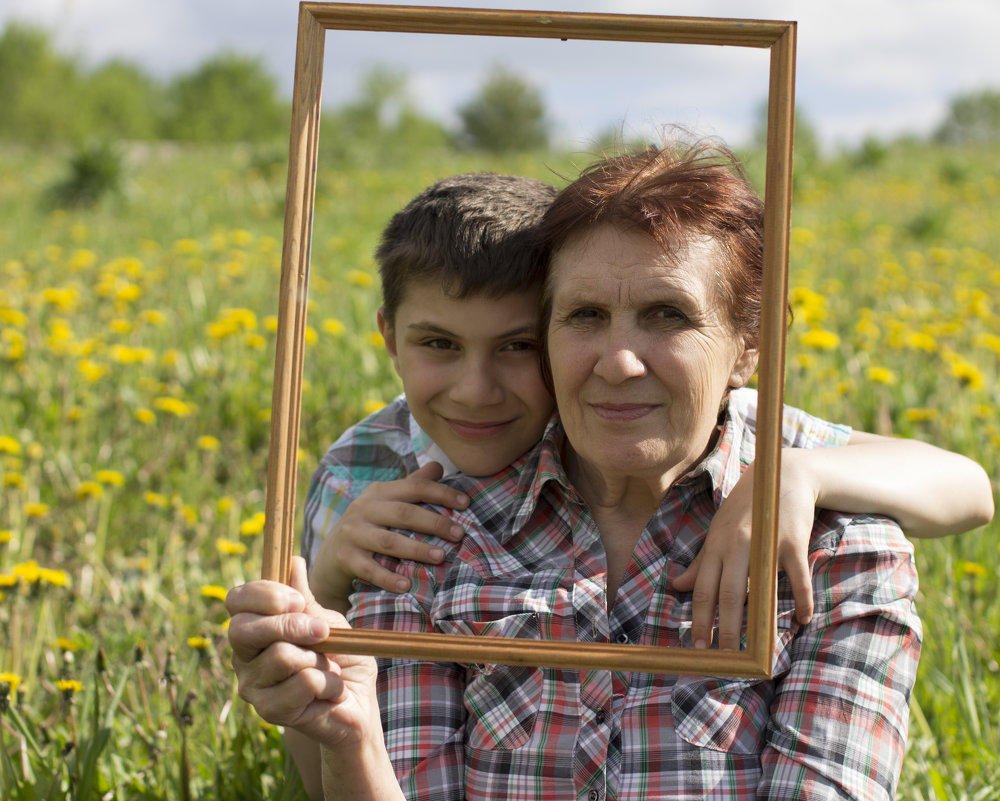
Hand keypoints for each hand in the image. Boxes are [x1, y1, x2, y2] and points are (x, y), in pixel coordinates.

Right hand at [227, 557, 380, 748]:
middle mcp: (244, 656)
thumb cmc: (340, 658)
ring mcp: (252, 685)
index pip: (236, 600)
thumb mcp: (328, 621)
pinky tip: (329, 692)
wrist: (357, 703)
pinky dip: (328, 683)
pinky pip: (302, 683)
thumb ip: (306, 600)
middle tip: (321, 632)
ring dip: (320, 659)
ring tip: (328, 669)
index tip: (297, 600)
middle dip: (290, 625)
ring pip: (281, 656)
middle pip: (244, 629)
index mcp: (254, 627)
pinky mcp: (269, 711)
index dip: (264, 594)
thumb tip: (293, 562)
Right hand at [310, 462, 469, 607]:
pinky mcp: (345, 558)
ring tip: (441, 557)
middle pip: (404, 513)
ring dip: (417, 549)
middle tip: (460, 534)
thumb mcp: (386, 502)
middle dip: (434, 522)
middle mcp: (364, 509)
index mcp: (379, 492)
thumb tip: (439, 466)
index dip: (442, 493)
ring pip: (389, 541)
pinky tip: (407, 585)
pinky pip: (369, 569)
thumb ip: (412, 485)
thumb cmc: (369, 526)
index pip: (415, 487)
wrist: (330, 557)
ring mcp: (353, 533)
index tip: (467, 503)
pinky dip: (388, 578)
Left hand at [672, 456, 815, 649]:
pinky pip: (796, 578)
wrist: (782, 476)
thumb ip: (701, 561)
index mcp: (715, 545)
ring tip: (758, 650)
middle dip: (723, 628)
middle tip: (723, 658)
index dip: (698, 618)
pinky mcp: (792, 542)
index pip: (702, 588)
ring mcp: (764, 543)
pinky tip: (802, 619)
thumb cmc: (746, 508)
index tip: (696, 647)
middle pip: (727, 594)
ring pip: (758, 589)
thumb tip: (676, 585)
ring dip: (759, 622)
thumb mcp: (718, 532)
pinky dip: (800, 600)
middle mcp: (736, 545)